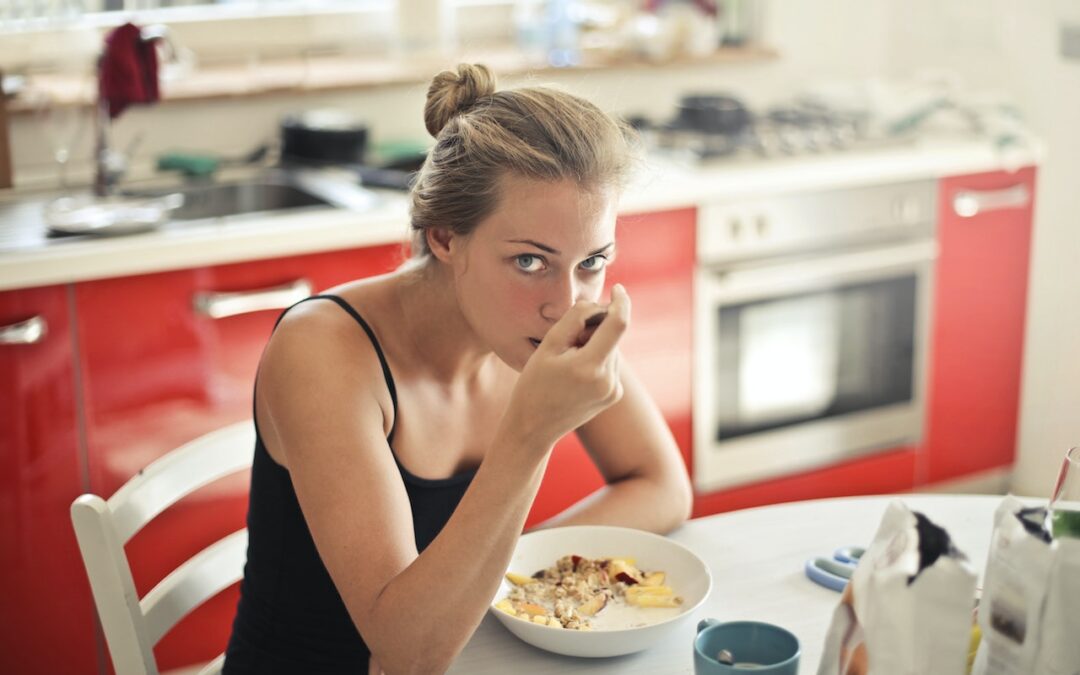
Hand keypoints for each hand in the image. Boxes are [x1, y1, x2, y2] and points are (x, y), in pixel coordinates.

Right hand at [502, 284, 630, 452]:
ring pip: (612, 350)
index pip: (618, 323)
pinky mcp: (614, 395)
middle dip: (595, 328)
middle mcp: (608, 380)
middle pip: (612, 336)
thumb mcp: (548, 346)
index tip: (618, 289)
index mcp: (590, 366)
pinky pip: (610, 364)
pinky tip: (575, 375)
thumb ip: (575, 318)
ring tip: (567, 363)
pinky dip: (597, 359)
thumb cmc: (534, 384)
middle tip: (567, 342)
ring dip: (595, 345)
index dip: (621, 302)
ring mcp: (613, 390)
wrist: (533, 427)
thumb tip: (598, 304)